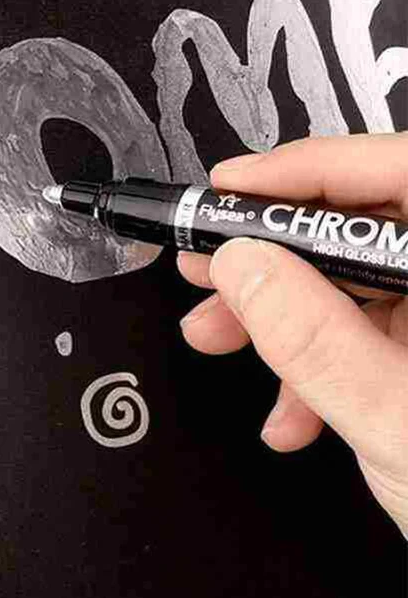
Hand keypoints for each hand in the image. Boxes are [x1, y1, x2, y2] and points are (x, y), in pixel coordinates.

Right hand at [177, 133, 407, 538]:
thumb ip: (315, 340)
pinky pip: (366, 334)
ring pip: (354, 283)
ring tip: (222, 339)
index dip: (306, 172)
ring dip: (279, 315)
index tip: (231, 190)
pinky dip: (315, 364)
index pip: (399, 173)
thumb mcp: (397, 425)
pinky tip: (290, 410)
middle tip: (208, 266)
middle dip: (273, 254)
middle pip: (365, 227)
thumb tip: (245, 266)